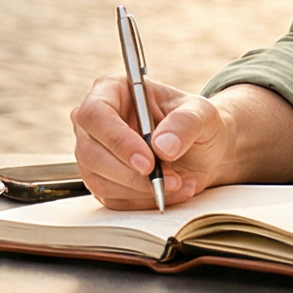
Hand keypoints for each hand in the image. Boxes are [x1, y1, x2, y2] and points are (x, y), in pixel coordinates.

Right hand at [70, 75, 246, 208]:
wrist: (201, 151)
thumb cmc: (195, 123)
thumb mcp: (202, 114)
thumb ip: (185, 123)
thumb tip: (162, 145)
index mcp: (111, 91)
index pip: (96, 114)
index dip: (118, 140)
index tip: (147, 162)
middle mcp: (95, 122)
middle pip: (90, 153)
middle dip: (131, 174)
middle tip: (170, 180)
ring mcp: (94, 153)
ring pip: (99, 181)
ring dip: (142, 191)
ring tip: (180, 183)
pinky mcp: (102, 181)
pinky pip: (113, 200)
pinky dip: (145, 202)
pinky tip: (172, 192)